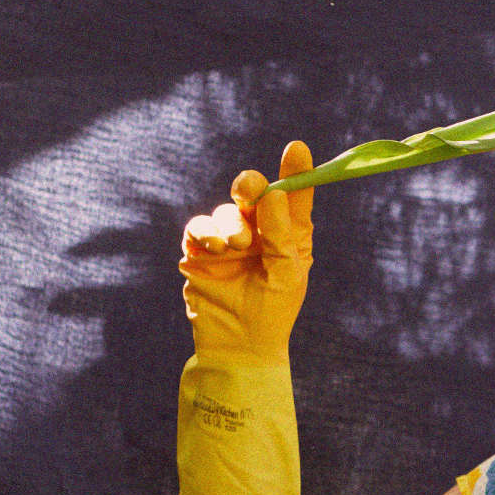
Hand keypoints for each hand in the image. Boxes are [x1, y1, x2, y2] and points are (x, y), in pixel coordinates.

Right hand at [179, 142, 315, 358]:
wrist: (240, 346)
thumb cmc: (273, 311)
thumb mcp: (286, 273)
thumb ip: (280, 234)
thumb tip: (272, 193)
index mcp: (289, 233)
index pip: (294, 195)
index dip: (296, 170)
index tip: (295, 148)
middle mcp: (260, 230)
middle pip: (254, 192)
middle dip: (250, 186)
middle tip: (249, 191)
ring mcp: (228, 238)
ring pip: (226, 210)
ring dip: (230, 222)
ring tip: (235, 245)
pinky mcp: (200, 250)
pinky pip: (198, 226)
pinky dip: (205, 230)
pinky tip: (215, 247)